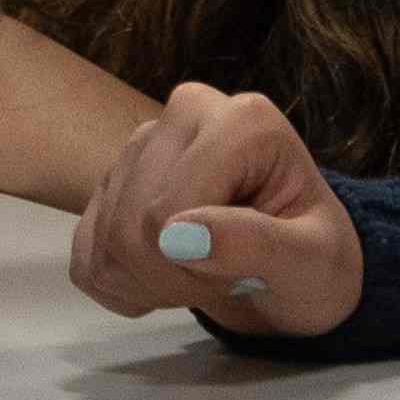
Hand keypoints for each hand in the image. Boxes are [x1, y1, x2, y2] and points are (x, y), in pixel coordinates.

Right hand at [67, 84, 363, 338]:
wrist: (296, 271)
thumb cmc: (316, 261)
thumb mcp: (312, 262)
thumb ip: (257, 245)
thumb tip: (179, 237)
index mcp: (241, 120)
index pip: (167, 210)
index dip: (195, 265)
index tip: (245, 272)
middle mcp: (186, 112)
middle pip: (132, 225)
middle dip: (173, 278)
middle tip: (224, 280)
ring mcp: (142, 143)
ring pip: (105, 240)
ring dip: (150, 285)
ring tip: (202, 275)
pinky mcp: (113, 180)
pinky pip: (84, 253)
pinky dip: (120, 286)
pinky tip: (166, 278)